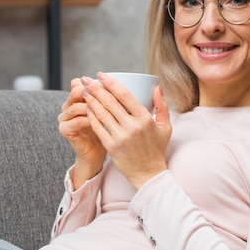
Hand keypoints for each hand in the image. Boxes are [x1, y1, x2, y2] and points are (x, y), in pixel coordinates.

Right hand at [58, 78, 107, 188]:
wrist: (96, 153)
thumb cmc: (108, 132)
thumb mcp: (112, 113)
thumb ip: (115, 98)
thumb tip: (137, 83)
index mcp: (77, 97)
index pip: (81, 82)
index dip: (95, 81)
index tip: (111, 81)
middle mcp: (68, 105)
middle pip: (76, 90)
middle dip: (94, 90)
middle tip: (108, 92)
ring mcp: (64, 117)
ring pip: (76, 105)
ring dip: (91, 105)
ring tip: (106, 107)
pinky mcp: (64, 129)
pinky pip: (76, 121)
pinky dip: (89, 119)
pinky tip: (101, 120)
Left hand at [81, 72, 171, 189]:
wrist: (148, 175)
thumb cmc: (156, 149)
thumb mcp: (165, 127)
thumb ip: (162, 106)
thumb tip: (157, 87)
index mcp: (145, 119)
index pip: (125, 95)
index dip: (111, 83)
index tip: (102, 75)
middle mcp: (132, 127)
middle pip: (110, 102)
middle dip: (96, 88)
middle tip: (86, 79)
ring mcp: (120, 137)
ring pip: (102, 113)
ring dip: (90, 100)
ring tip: (83, 91)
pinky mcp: (111, 147)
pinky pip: (98, 128)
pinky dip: (91, 116)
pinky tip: (86, 108)